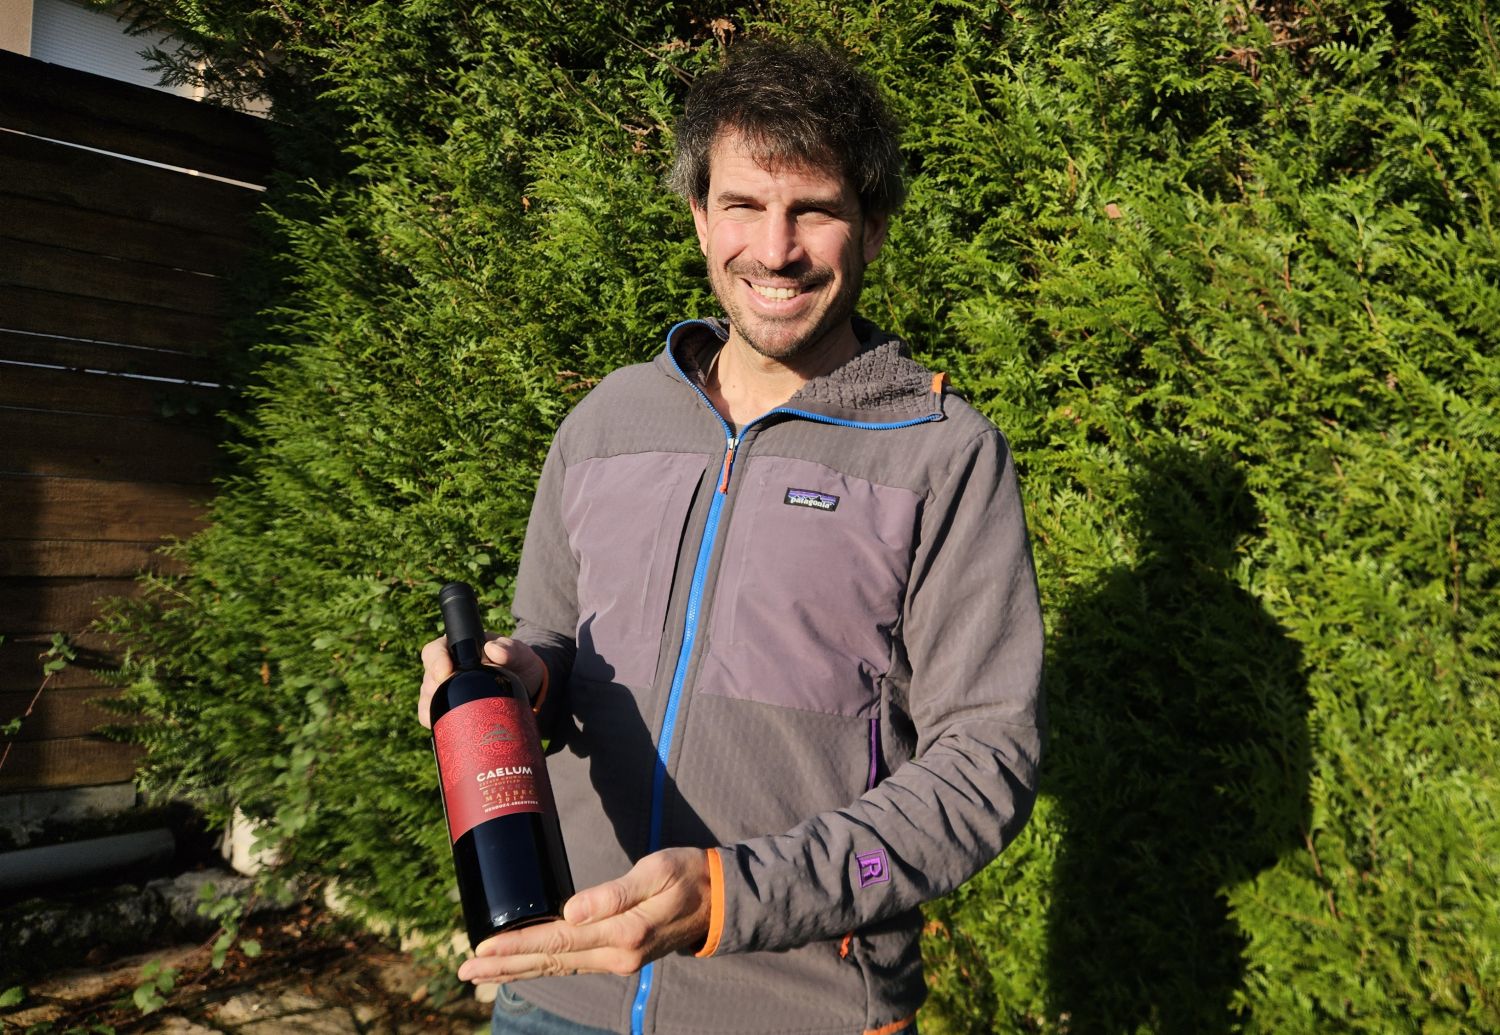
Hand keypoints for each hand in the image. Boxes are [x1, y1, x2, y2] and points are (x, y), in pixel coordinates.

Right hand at [418, 634, 545, 727]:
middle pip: (429, 679)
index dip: (435, 661)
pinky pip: (434, 717)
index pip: (434, 651)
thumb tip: (493, 650)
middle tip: (455, 698)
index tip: (445, 672)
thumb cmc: (519, 664)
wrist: (526, 687)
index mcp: (458, 648)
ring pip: (428, 700)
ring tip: (454, 715)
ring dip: (434, 708)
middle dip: (435, 690)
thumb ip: (511, 649)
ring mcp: (447, 690)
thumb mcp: (520, 654)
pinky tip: (446, 728)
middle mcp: (447, 669)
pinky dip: (437, 723)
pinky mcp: (450, 709)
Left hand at [456, 848, 711, 982]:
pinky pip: (572, 963)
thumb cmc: (689, 875)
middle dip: (505, 965)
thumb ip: (614, 893)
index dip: (516, 945)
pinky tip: (526, 965)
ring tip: (484, 972)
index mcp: (621, 933)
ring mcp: (618, 959)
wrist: (721, 900)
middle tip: (465, 968)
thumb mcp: (656, 871)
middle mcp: (616, 954)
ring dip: (518, 969)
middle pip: (549, 962)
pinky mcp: (620, 955)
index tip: (482, 948)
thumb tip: (570, 911)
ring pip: (558, 967)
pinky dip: (543, 965)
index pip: (556, 941)